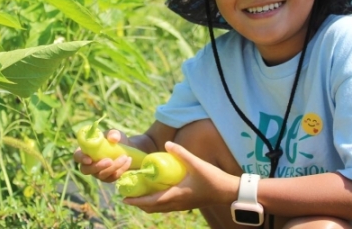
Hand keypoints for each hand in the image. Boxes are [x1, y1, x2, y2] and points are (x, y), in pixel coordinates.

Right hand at [73, 129, 132, 181]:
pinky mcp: (108, 178)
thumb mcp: (115, 133)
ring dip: (114, 167)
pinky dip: (121, 170)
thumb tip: (113, 138)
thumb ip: (113, 134)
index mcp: (86, 150)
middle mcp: (89, 164)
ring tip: (125, 157)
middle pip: (86, 170)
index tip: (89, 159)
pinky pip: (112, 178)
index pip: (77, 156)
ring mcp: (98, 173)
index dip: (81, 158)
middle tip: (110, 161)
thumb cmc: (117, 140)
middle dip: (98, 167)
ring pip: (101, 175)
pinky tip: (128, 161)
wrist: (129, 149)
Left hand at [123, 141, 238, 212]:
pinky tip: (157, 191)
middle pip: (152, 208)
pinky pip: (167, 206)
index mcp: (176, 195)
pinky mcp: (186, 203)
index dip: (136, 201)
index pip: (151, 202)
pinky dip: (157, 202)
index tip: (123, 198)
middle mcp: (176, 203)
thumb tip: (166, 143)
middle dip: (139, 203)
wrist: (227, 192)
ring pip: (159, 208)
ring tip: (139, 193)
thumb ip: (181, 153)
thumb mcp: (197, 163)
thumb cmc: (212, 179)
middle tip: (128, 194)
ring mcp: (182, 205)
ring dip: (147, 203)